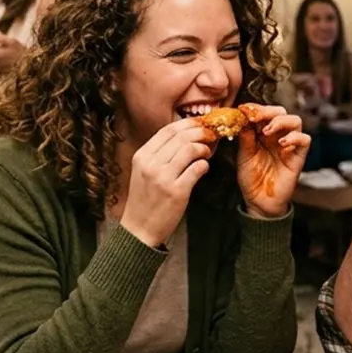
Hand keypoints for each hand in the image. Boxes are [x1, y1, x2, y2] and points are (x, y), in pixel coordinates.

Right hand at [119, 118, 216, 247]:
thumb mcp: (143, 171)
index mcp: (142, 156)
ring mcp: (163, 177)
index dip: (188, 124)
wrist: (139, 228)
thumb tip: (184, 137)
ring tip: (207, 153)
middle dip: (201, 132)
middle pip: (181, 136)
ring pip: (190, 149)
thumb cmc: (145, 199)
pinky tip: (204, 168)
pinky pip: (197, 168)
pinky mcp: (177, 191)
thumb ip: (159, 154)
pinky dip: (204, 165)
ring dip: (204, 148)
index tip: (200, 124)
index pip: (168, 130)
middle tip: (211, 135)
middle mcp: (151, 164)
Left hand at [235, 103, 311, 218]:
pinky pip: (305, 140)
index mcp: (262, 133)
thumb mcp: (243, 155)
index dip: (255, 108)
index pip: (263, 113)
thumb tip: (243, 118)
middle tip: (256, 117)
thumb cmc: (251, 178)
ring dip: (281, 121)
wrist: (259, 201)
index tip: (244, 109)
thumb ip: (246, 137)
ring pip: (295, 121)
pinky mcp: (298, 157)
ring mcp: (289, 145)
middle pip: (281, 111)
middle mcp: (277, 136)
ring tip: (268, 131)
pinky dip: (295, 137)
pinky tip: (282, 143)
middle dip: (268, 111)